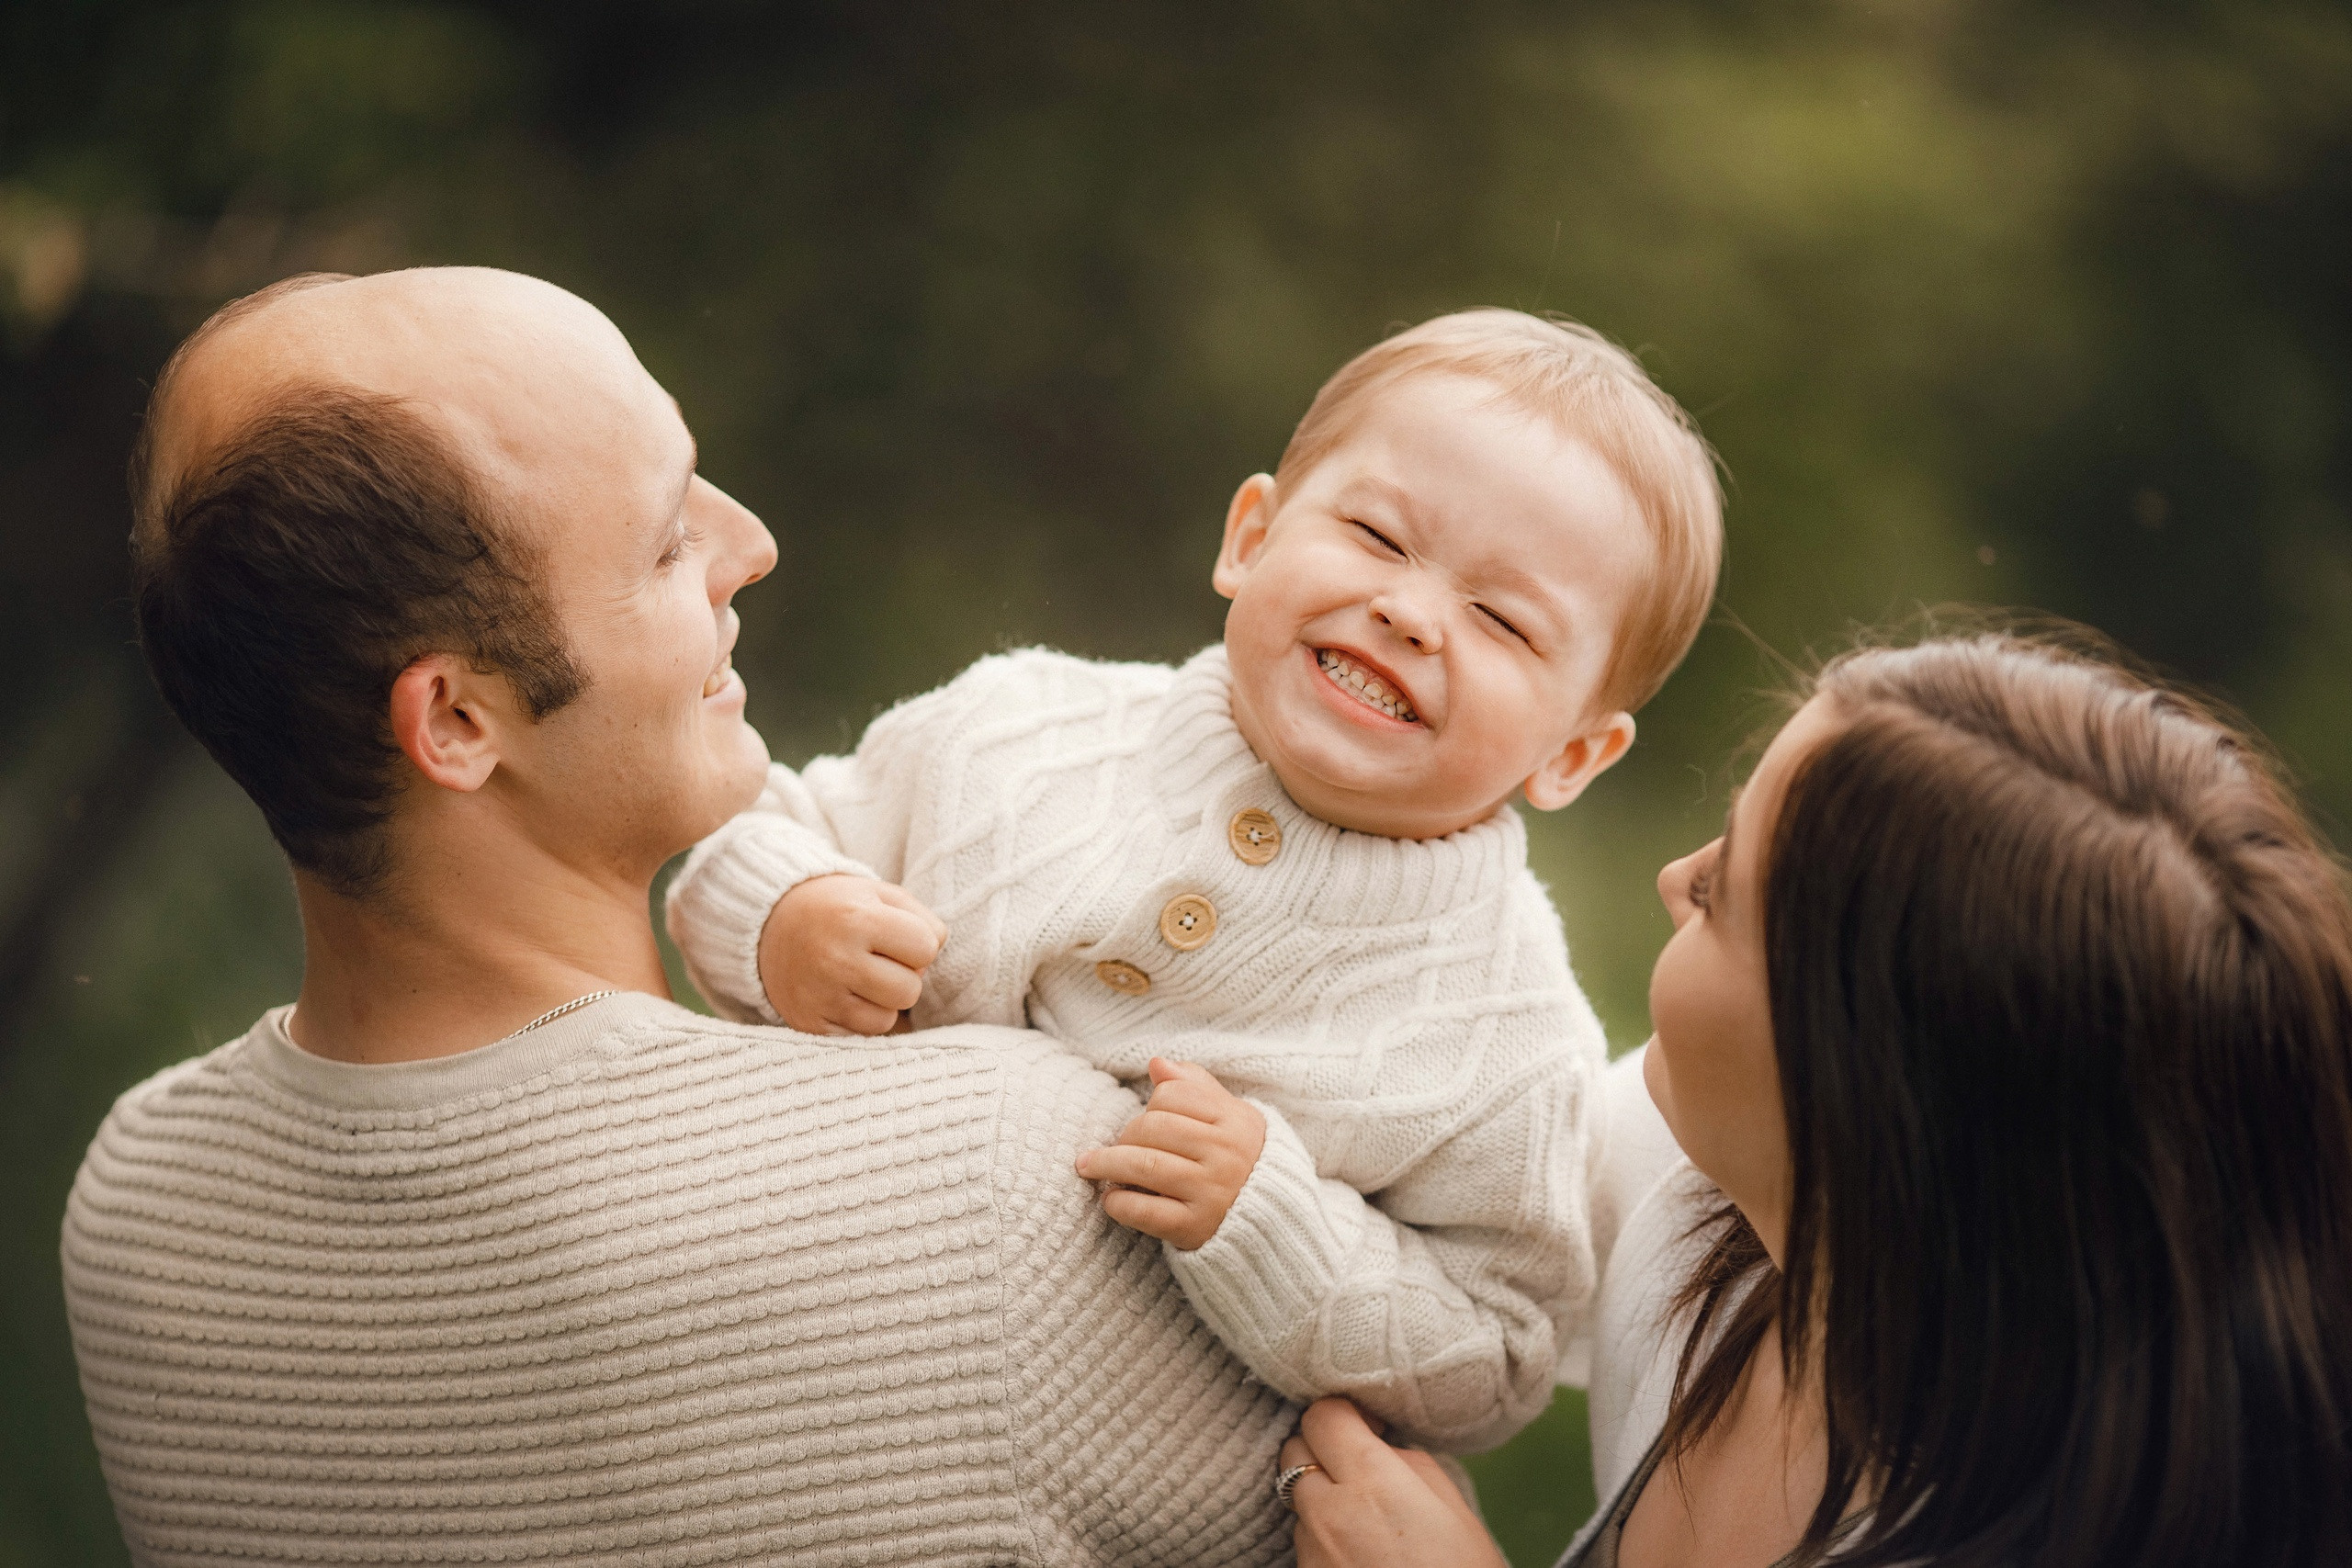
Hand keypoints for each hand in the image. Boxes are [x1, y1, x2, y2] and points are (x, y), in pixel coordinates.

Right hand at [758, 874, 946, 1034]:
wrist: (769, 924)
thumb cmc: (839, 907)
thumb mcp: (880, 893)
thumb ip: (922, 918)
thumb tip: (937, 953)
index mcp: (857, 918)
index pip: (927, 948)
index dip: (919, 943)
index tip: (896, 936)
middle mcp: (835, 959)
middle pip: (910, 990)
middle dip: (904, 976)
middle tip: (879, 960)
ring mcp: (820, 996)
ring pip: (887, 1019)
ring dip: (883, 1001)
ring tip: (860, 977)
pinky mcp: (809, 1024)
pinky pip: (861, 1036)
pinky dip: (860, 1018)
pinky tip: (843, 994)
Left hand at [1073, 1058, 1265, 1249]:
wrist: (1270, 1220)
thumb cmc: (1239, 1159)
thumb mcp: (1230, 1117)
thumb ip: (1195, 1086)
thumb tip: (1156, 1063)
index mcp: (1236, 1121)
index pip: (1173, 1095)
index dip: (1151, 1104)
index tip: (1145, 1121)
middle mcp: (1227, 1155)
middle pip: (1154, 1128)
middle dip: (1125, 1135)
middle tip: (1116, 1147)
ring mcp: (1212, 1192)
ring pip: (1144, 1166)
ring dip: (1107, 1165)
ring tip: (1089, 1167)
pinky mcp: (1196, 1226)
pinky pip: (1145, 1211)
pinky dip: (1119, 1203)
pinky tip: (1111, 1200)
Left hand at [1283, 1398, 1508, 1567]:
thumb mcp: (1451, 1507)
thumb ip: (1406, 1460)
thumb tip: (1378, 1441)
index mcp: (1372, 1482)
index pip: (1323, 1414)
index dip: (1344, 1412)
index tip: (1367, 1425)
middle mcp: (1329, 1511)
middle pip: (1296, 1449)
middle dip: (1322, 1448)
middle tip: (1358, 1463)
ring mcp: (1311, 1550)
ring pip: (1296, 1496)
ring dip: (1320, 1494)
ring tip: (1363, 1516)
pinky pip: (1301, 1539)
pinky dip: (1320, 1533)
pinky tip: (1357, 1549)